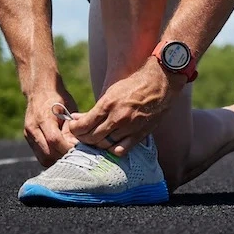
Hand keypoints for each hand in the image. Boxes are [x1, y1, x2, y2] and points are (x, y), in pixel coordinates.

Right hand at [23, 84, 79, 166]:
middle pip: (48, 153)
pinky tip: (62, 153)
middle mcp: (32, 128)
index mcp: (43, 118)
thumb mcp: (69, 109)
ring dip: (58, 161)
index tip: (81, 151)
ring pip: (44, 159)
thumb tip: (81, 146)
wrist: (39, 90)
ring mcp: (28, 135)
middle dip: (64, 157)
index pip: (55, 140)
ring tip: (70, 157)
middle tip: (78, 157)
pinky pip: (41, 156)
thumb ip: (73, 127)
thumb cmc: (58, 98)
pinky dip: (52, 158)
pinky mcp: (28, 139)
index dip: (68, 148)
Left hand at [68, 60, 182, 155]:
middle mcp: (117, 118)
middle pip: (92, 138)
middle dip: (83, 138)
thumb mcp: (111, 92)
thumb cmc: (133, 86)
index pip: (84, 125)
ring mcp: (129, 128)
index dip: (75, 129)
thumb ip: (95, 109)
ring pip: (104, 145)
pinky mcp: (139, 134)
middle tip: (82, 135)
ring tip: (95, 139)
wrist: (159, 84)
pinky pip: (121, 150)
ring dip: (97, 144)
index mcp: (107, 104)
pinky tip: (111, 144)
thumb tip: (77, 118)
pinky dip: (113, 150)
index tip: (74, 128)